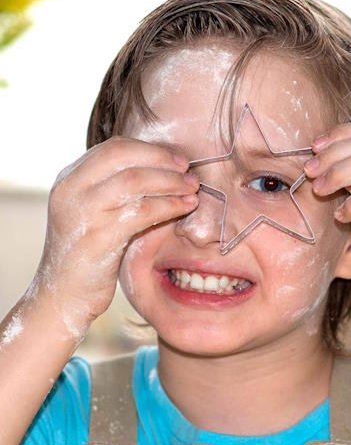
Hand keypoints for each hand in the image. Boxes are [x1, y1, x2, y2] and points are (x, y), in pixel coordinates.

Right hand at [34, 136, 199, 333]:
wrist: (62, 297)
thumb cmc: (85, 258)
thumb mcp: (92, 216)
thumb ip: (112, 192)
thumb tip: (158, 171)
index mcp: (69, 180)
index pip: (113, 147)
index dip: (149, 150)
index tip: (176, 158)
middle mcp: (71, 189)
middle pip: (124, 156)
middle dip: (162, 159)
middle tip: (189, 169)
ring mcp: (82, 212)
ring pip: (135, 180)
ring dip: (170, 181)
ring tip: (192, 188)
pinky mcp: (98, 236)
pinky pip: (142, 211)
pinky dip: (169, 205)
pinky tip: (185, 207)